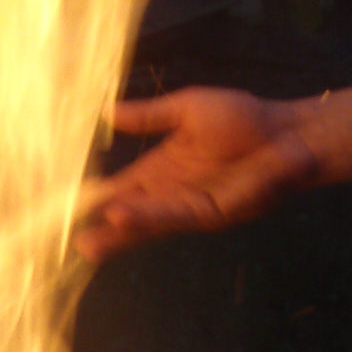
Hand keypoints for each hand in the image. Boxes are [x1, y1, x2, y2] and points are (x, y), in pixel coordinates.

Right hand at [75, 87, 321, 256]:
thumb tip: (108, 112)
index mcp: (160, 170)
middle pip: (128, 217)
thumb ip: (149, 116)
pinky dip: (146, 217)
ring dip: (118, 233)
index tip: (65, 207)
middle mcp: (169, 194)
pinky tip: (121, 216)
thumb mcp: (186, 109)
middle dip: (101, 230)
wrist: (286, 131)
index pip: (120, 189)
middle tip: (70, 242)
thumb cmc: (243, 119)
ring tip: (88, 243)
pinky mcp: (210, 213)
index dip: (94, 199)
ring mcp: (189, 207)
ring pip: (146, 224)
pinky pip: (172, 215)